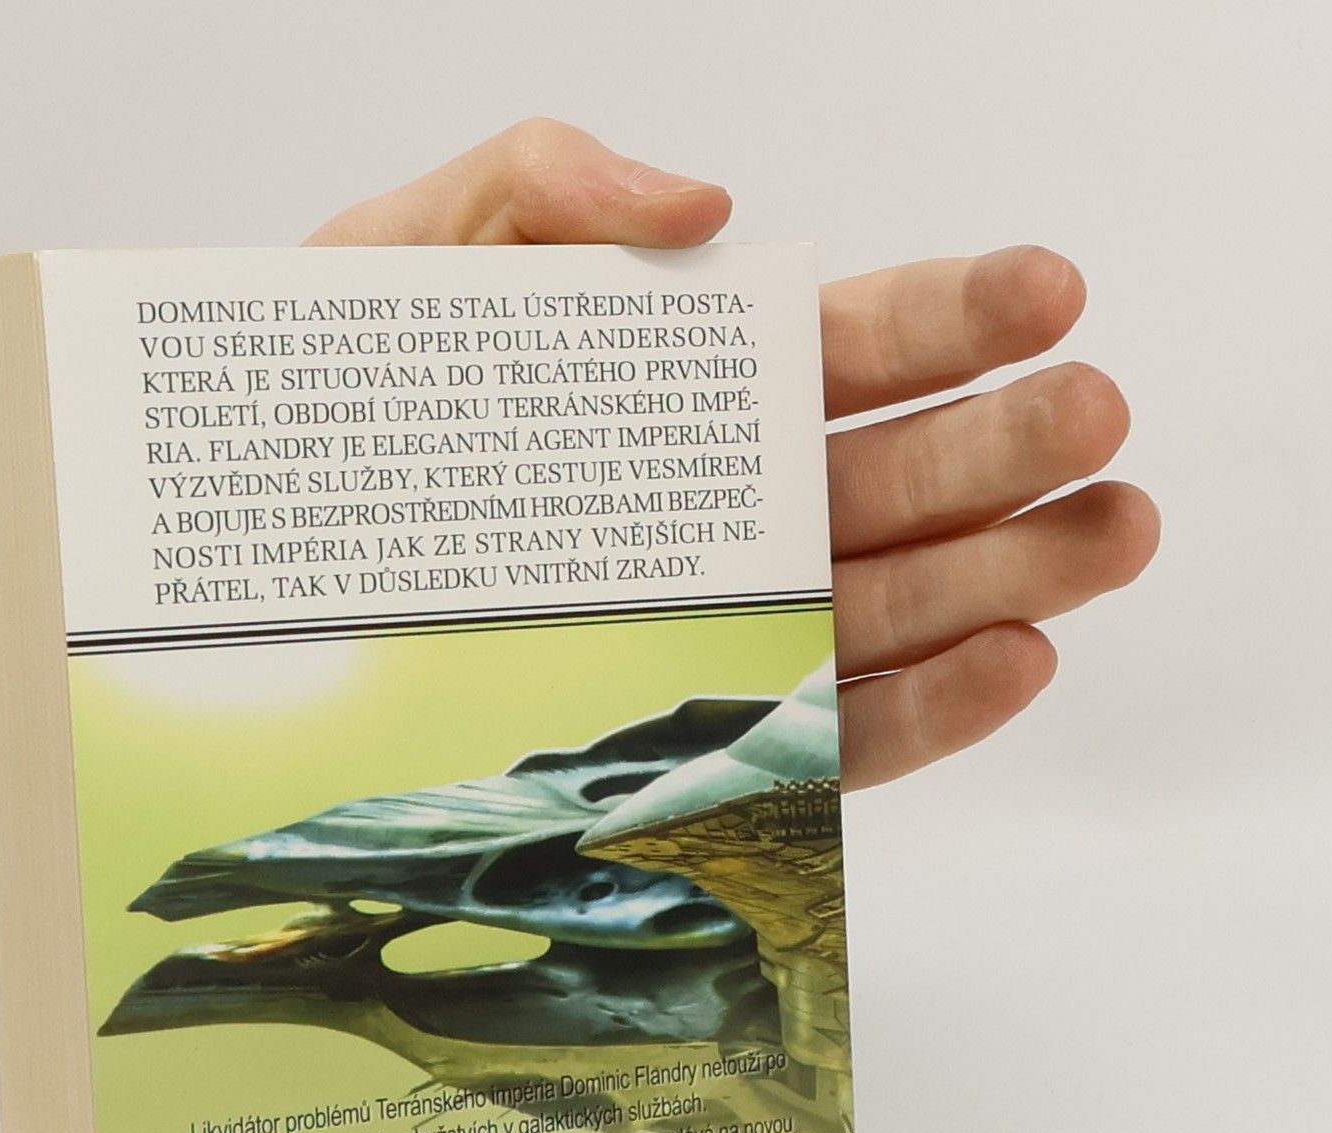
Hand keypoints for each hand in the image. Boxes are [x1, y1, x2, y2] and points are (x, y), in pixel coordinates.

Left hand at [309, 121, 1159, 790]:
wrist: (225, 579)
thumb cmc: (316, 418)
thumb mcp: (405, 259)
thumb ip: (544, 186)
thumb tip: (710, 204)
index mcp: (686, 389)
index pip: (848, 346)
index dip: (953, 316)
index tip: (1047, 288)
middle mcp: (725, 512)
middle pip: (897, 477)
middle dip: (1009, 444)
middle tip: (1097, 414)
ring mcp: (722, 631)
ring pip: (890, 605)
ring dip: (1009, 574)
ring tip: (1106, 534)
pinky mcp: (695, 746)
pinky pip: (827, 732)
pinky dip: (923, 705)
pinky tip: (1012, 657)